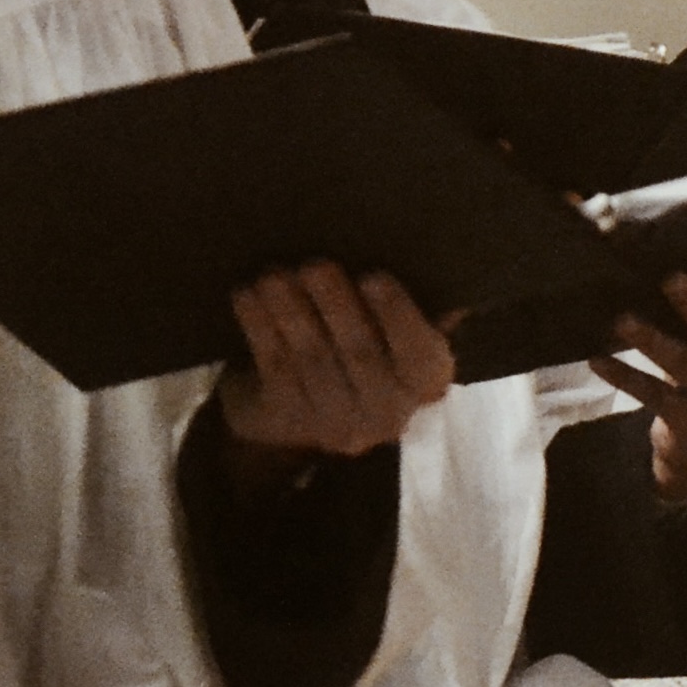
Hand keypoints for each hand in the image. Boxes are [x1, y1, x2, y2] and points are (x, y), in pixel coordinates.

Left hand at [217, 262, 454, 461]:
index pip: (418, 354)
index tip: (373, 276)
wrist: (305, 408)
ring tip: (273, 274)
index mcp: (426, 382)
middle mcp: (387, 412)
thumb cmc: (366, 344)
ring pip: (311, 360)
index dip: (397, 316)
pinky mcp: (286, 419)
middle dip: (336, 306)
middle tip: (315, 265)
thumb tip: (440, 263)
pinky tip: (247, 295)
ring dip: (289, 313)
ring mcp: (333, 423)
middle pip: (360, 355)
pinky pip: (273, 368)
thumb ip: (423, 305)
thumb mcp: (401, 330)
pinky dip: (258, 328)